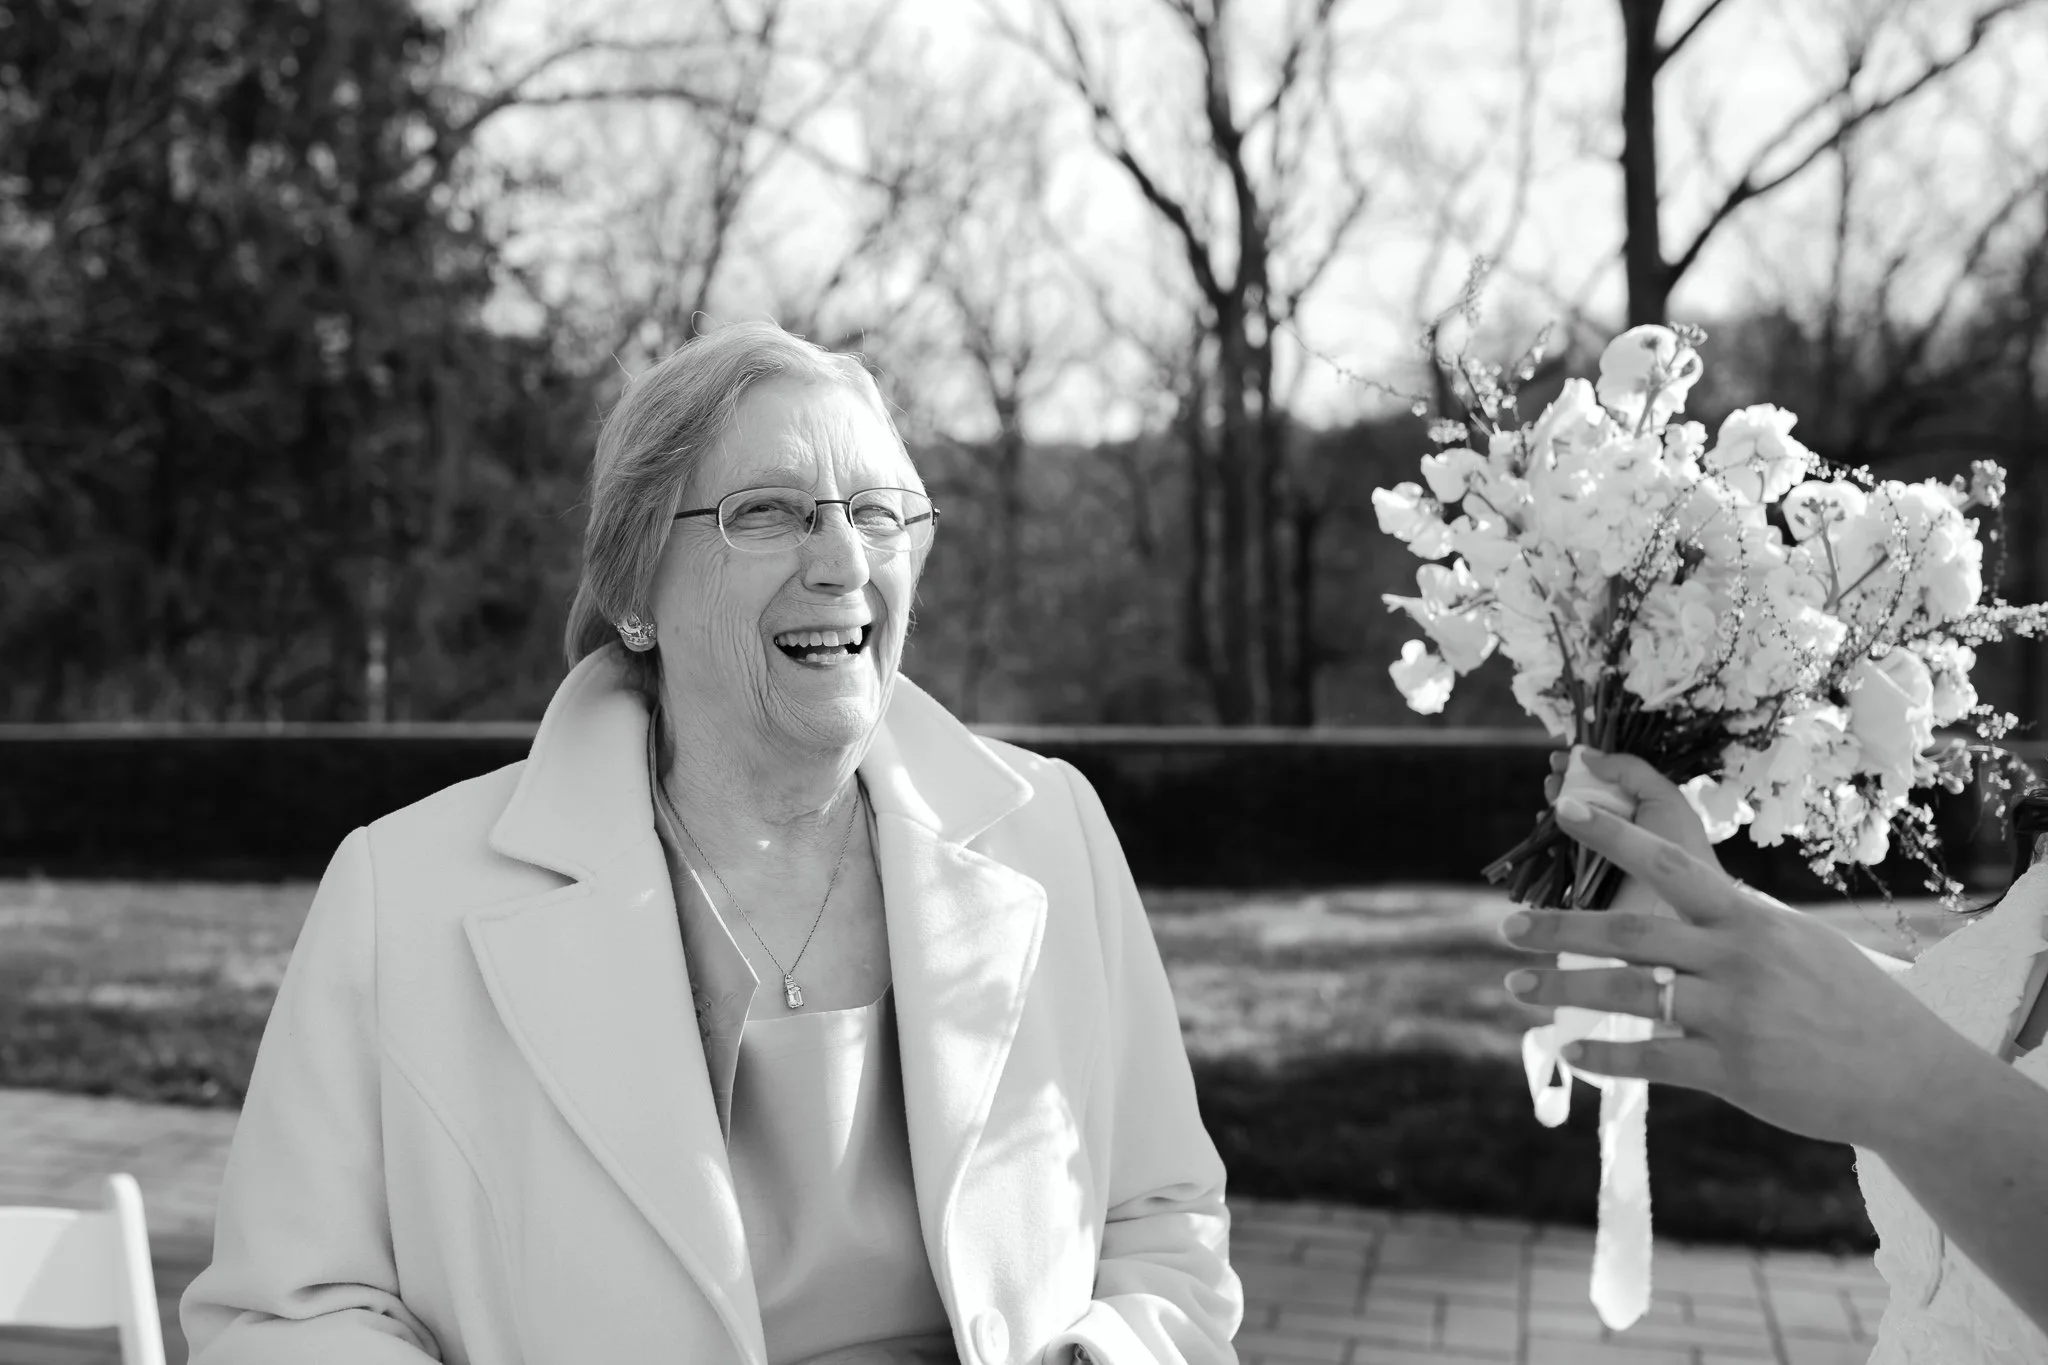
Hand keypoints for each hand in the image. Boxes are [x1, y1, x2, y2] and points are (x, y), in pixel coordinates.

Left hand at [1499, 791, 1973, 1149]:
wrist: (1908, 1076)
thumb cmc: (1846, 1000)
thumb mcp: (1796, 941)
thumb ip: (1734, 923)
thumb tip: (1679, 897)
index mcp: (1749, 918)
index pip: (1671, 862)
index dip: (1613, 835)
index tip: (1562, 809)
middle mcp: (1738, 958)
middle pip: (1630, 931)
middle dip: (1561, 927)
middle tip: (1506, 927)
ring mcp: (1736, 1015)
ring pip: (1630, 994)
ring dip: (1565, 989)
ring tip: (1516, 986)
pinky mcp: (1736, 1071)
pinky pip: (1655, 1059)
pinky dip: (1607, 1055)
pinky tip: (1570, 1052)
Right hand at [1545, 747, 1717, 916]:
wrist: (1687, 909)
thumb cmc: (1682, 849)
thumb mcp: (1664, 799)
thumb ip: (1630, 771)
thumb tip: (1587, 754)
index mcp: (1638, 806)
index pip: (1602, 779)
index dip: (1579, 765)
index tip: (1560, 758)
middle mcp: (1617, 827)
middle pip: (1580, 798)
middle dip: (1562, 784)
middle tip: (1551, 777)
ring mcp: (1599, 854)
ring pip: (1566, 826)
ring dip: (1553, 810)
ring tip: (1548, 799)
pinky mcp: (1583, 881)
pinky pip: (1559, 857)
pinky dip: (1549, 842)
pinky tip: (1546, 829)